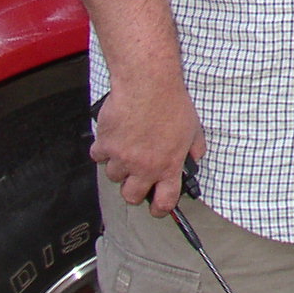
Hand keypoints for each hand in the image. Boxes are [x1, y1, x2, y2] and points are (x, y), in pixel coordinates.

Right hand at [91, 80, 204, 216]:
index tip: (157, 208)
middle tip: (137, 177)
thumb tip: (195, 158)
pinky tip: (113, 137)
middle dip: (134, 190)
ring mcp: (122, 157)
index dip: (160, 209)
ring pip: (114, 176)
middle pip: (131, 196)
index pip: (164, 202)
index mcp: (167, 166)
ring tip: (127, 149)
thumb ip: (195, 149)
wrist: (147, 84)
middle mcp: (143, 167)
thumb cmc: (171, 102)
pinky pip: (98, 155)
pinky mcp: (105, 144)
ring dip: (119, 166)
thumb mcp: (194, 128)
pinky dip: (103, 149)